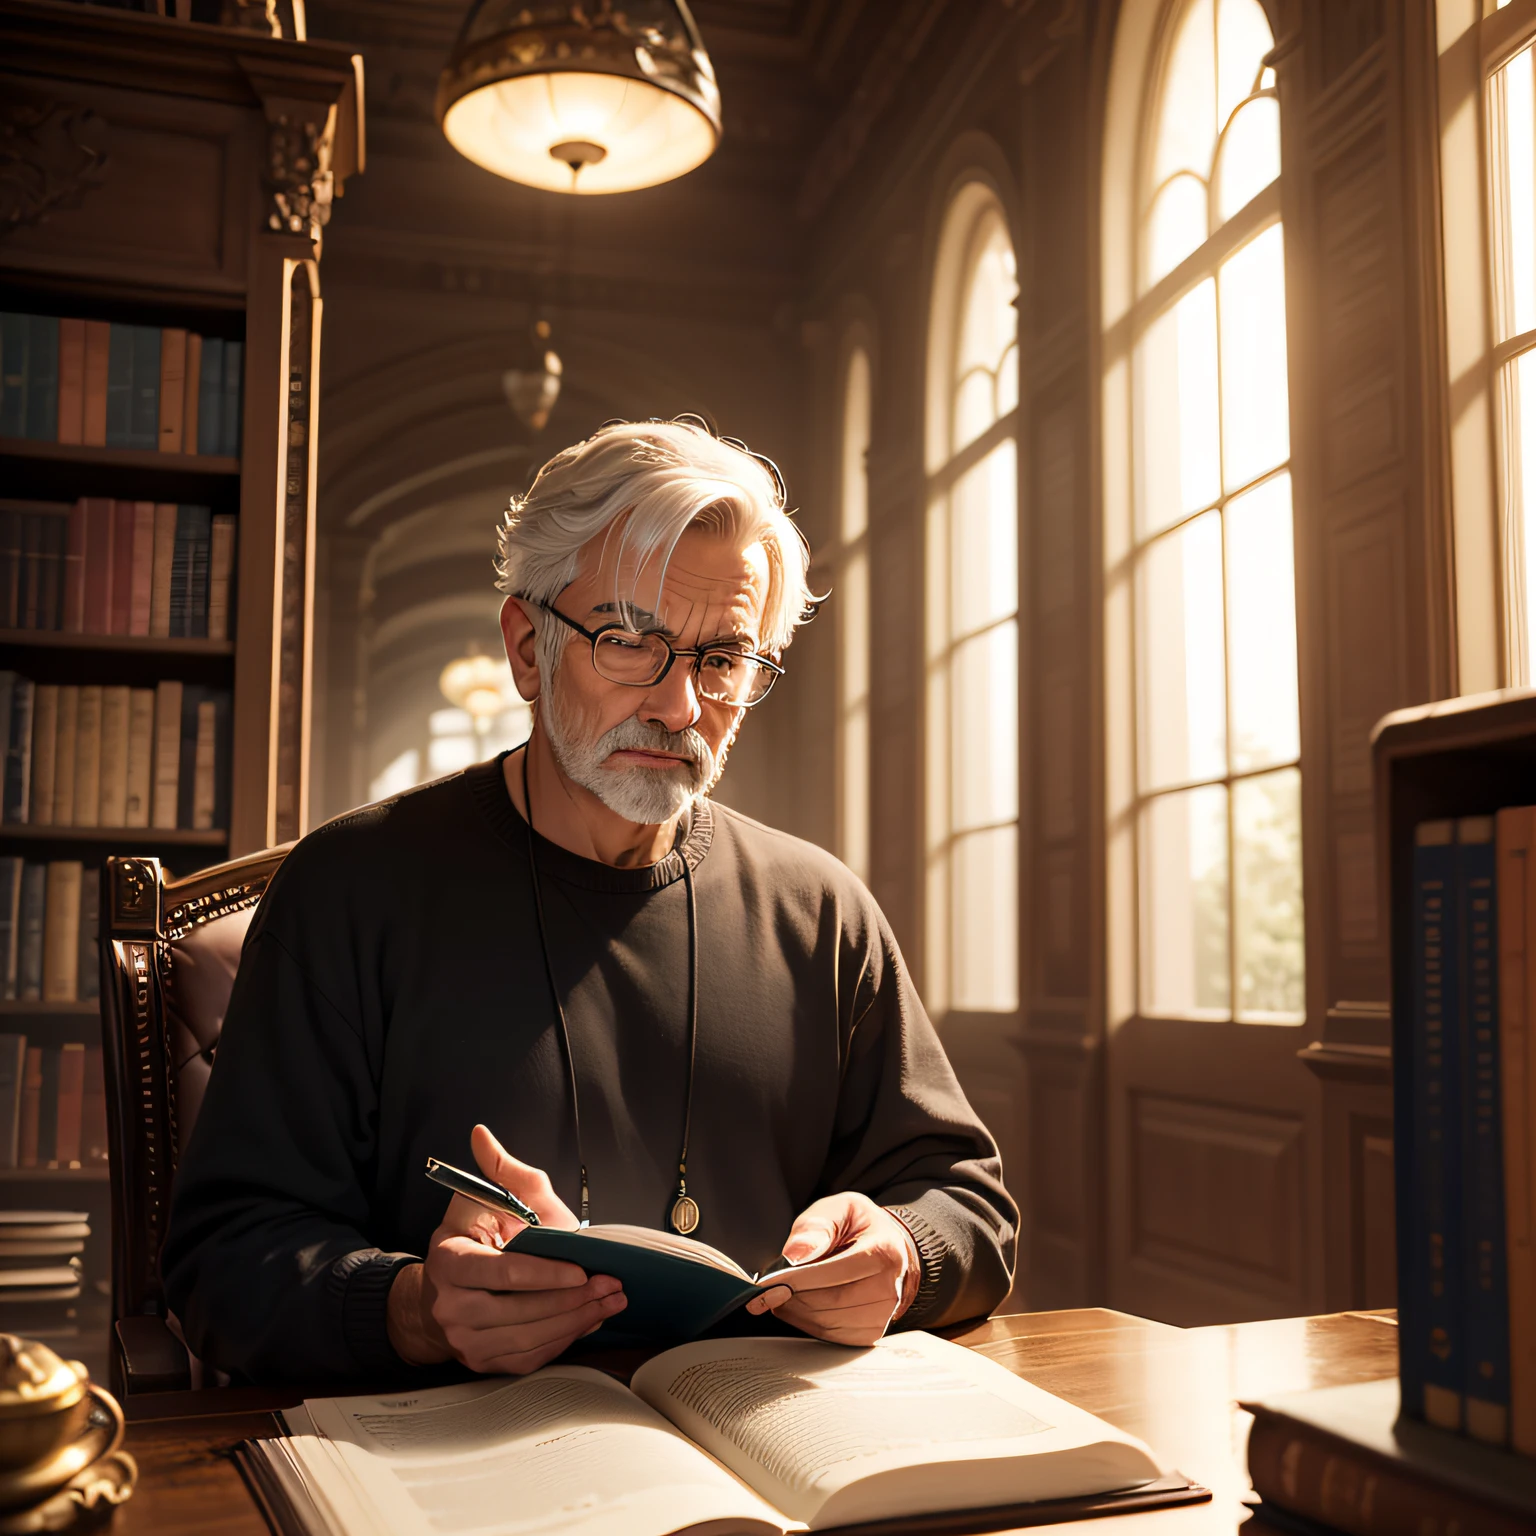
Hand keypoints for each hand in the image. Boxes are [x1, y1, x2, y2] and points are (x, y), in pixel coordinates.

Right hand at [387, 1124, 626, 1373]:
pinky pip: (527, 1357)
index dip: (545, 1274)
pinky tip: (589, 1320)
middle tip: (610, 1286)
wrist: (451, 1289)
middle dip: (571, 1299)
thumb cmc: (480, 1237)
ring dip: (575, 1321)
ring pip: (526, 1338)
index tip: (582, 1269)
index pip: (501, 1272)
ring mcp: (464, 1338)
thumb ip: (500, 1170)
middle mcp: (450, 1304)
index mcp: (449, 1259)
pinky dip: (562, 1341)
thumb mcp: (494, 1198)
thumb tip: (482, 1133)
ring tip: (610, 1301)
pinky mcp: (481, 1360)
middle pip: (517, 1311)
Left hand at [746, 1193, 918, 1345]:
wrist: (890, 1249)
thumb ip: (818, 1224)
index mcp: (883, 1252)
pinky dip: (808, 1323)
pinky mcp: (871, 1333)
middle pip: (830, 1303)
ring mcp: (882, 1315)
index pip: (835, 1273)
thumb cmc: (862, 1228)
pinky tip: (800, 1306)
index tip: (768, 1283)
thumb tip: (796, 1254)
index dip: (797, 1280)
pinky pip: (831, 1336)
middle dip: (792, 1298)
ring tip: (783, 1294)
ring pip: (827, 1323)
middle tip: (769, 1290)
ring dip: (797, 1312)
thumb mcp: (841, 1208)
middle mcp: (889, 1287)